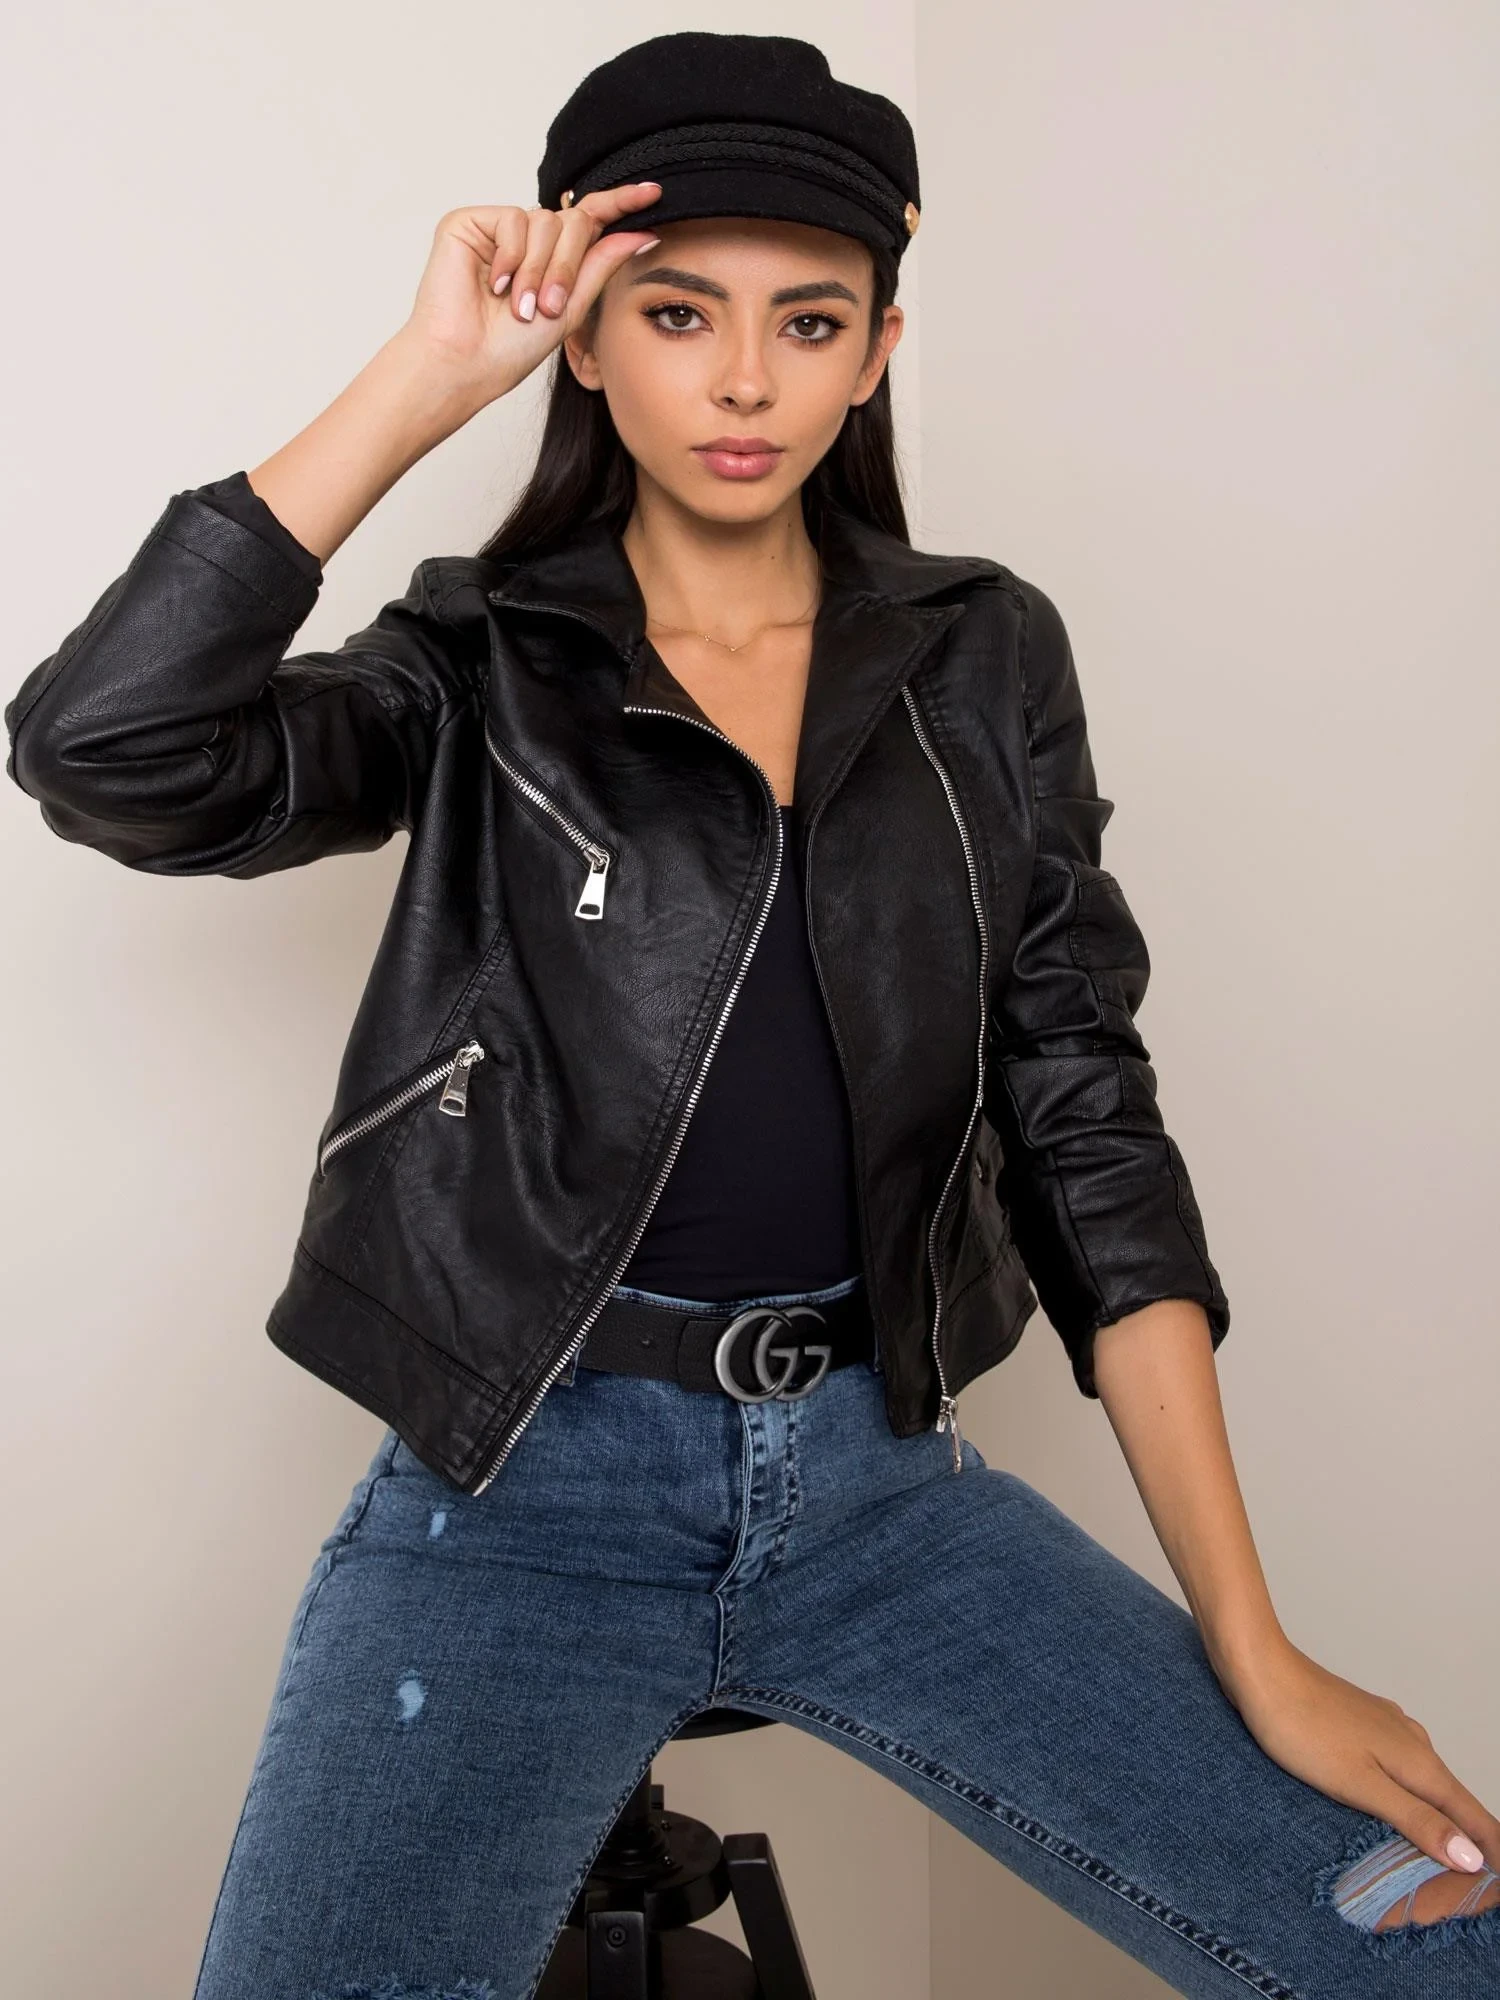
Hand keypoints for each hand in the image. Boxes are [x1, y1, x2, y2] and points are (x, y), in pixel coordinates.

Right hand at [395, 183, 663, 410]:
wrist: (466, 363)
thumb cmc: (510, 348)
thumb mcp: (571, 307)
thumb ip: (601, 266)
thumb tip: (643, 233)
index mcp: (552, 259)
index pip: (590, 220)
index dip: (620, 204)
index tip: (654, 193)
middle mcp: (527, 240)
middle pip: (572, 223)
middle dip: (566, 266)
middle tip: (549, 305)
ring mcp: (498, 229)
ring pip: (545, 220)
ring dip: (538, 269)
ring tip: (520, 305)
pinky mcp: (469, 222)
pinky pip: (513, 220)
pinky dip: (511, 257)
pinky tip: (495, 285)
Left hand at [1224, 1637, 1498, 1877]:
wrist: (1260, 1670)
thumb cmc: (1301, 1726)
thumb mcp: (1359, 1784)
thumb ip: (1415, 1818)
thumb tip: (1470, 1856)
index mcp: (1419, 1762)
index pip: (1473, 1816)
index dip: (1491, 1851)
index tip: (1497, 1883)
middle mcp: (1412, 1742)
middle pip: (1454, 1801)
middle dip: (1468, 1840)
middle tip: (1473, 1882)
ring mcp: (1387, 1729)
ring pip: (1425, 1782)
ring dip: (1436, 1817)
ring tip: (1438, 1853)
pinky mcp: (1363, 1725)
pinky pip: (1398, 1768)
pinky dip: (1406, 1794)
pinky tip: (1391, 1805)